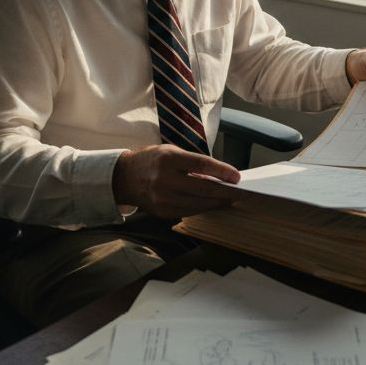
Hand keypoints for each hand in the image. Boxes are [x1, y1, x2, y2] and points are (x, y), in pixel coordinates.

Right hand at [112, 145, 241, 218]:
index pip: (201, 165)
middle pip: (203, 188)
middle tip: (240, 192)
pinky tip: (213, 204)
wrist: (125, 178)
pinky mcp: (162, 212)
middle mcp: (164, 180)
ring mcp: (163, 199)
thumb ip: (193, 163)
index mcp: (168, 159)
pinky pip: (189, 211)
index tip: (237, 176)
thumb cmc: (152, 160)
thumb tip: (219, 176)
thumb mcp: (171, 152)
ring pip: (198, 204)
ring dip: (217, 202)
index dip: (222, 171)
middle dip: (225, 191)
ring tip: (230, 199)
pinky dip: (204, 208)